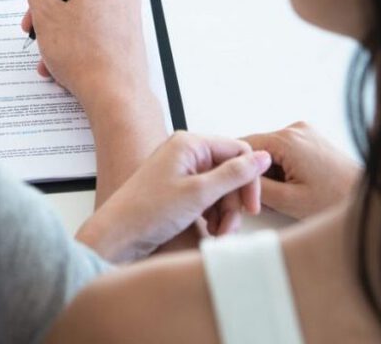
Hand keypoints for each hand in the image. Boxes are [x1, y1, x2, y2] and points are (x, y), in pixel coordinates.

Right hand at [20, 0, 150, 116]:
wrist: (114, 94)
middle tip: (40, 41)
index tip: (33, 18)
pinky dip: (81, 51)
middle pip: (73, 3)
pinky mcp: (129, 42)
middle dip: (51, 25)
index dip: (42, 0)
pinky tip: (68, 69)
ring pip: (84, 25)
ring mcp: (128, 20)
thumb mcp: (46, 15)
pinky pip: (98, 40)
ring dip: (62, 42)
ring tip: (52, 62)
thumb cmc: (84, 56)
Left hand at [77, 132, 272, 261]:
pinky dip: (212, 216)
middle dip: (233, 203)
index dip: (249, 180)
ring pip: (220, 189)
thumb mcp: (199, 193)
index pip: (238, 152)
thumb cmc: (149, 211)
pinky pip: (207, 198)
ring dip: (224, 214)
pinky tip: (208, 232)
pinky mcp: (177, 189)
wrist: (117, 235)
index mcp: (190, 144)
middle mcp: (186, 153)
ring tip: (217, 235)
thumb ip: (234, 175)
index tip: (251, 208)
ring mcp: (181, 171)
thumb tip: (263, 158)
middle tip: (229, 228)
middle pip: (230, 173)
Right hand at [243, 122, 362, 218]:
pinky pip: (285, 151)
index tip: (234, 189)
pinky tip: (294, 186)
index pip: (242, 146)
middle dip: (255, 174)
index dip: (235, 168)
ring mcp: (305, 131)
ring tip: (284, 196)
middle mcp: (294, 128)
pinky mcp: (312, 138)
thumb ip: (255, 187)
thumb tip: (234, 180)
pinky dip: (282, 168)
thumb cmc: (333, 200)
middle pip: (257, 149)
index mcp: (286, 139)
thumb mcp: (287, 200)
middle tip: (262, 201)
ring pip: (270, 151)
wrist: (369, 197)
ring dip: (269, 173)